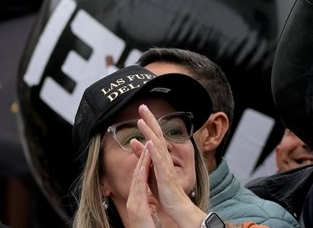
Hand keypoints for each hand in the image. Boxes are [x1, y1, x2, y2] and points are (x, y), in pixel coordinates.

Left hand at [125, 105, 206, 227]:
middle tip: (142, 106)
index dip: (149, 123)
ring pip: (157, 145)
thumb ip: (144, 156)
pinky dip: (154, 150)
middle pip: (157, 135)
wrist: (177, 205)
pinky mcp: (165, 175)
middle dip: (150, 120)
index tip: (142, 112)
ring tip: (142, 120)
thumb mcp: (151, 170)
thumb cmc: (165, 190)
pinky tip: (149, 142)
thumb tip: (135, 143)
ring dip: (150, 131)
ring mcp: (166, 165)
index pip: (154, 136)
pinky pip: (159, 160)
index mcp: (161, 156)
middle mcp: (165, 158)